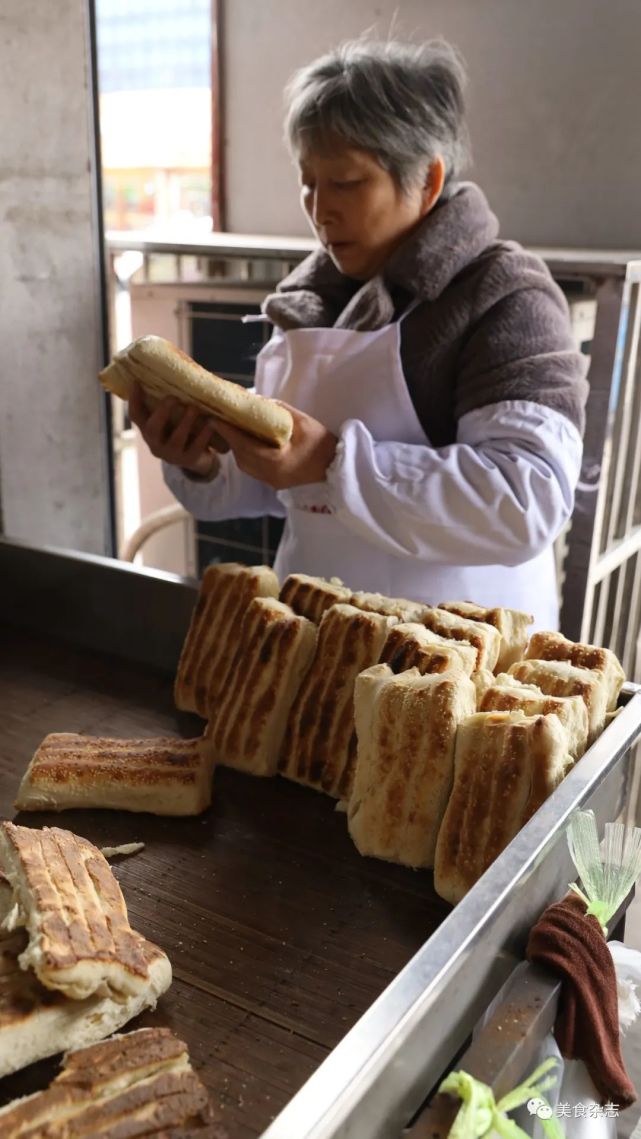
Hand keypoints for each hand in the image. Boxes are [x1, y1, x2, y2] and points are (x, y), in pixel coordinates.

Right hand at [128, 382, 225, 477]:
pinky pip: (196, 447)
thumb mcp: (173, 417)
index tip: (137, 382)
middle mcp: (155, 443)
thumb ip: (171, 401)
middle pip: (153, 429)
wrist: (197, 457)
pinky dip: (204, 434)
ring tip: (194, 408)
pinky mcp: (189, 460)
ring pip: (176, 439)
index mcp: (148, 429)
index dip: (134, 399)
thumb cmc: (183, 428)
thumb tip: (177, 368)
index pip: (136, 415)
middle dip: (162, 412)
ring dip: (185, 422)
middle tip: (173, 398)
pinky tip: (211, 423)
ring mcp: (171, 454)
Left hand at [211, 402, 337, 489]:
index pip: (243, 444)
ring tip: (234, 430)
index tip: (214, 418)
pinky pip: (253, 469)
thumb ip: (279, 411)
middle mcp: (269, 474)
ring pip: (245, 464)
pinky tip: (249, 443)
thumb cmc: (322, 445)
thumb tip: (259, 401)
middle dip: (230, 438)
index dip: (227, 431)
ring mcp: (272, 481)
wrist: (338, 469)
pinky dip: (247, 455)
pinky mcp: (276, 482)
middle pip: (240, 456)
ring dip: (237, 447)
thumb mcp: (303, 422)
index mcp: (275, 460)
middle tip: (221, 420)